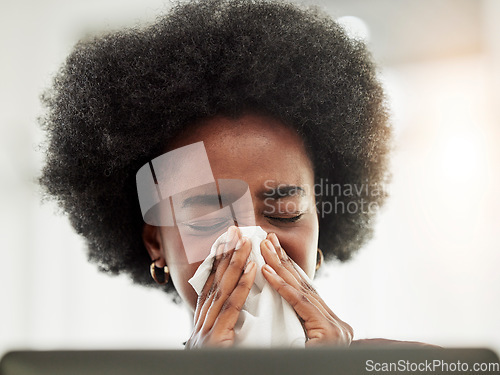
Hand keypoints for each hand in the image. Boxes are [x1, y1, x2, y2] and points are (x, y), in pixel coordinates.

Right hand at [185, 227, 256, 347]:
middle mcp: (200, 325)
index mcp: (201, 327)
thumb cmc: (215, 374)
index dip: (216, 265)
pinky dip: (242, 285)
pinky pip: (232, 306)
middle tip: (234, 231)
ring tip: (244, 241)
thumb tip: (232, 317)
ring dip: (235, 262)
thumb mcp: (218, 351)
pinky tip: (252, 268)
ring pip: (222, 289)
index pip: (209, 289)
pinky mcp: (215, 339)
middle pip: (214, 282)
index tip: (224, 245)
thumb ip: (222, 332)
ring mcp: (205, 331)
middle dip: (225, 255)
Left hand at [260, 233, 352, 346]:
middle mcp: (337, 325)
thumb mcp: (300, 348)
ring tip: (265, 247)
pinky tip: (267, 270)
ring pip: (301, 290)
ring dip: (279, 266)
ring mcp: (336, 328)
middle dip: (284, 261)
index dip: (290, 270)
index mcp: (331, 327)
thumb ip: (295, 327)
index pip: (306, 294)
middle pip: (304, 286)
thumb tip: (274, 311)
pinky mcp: (328, 332)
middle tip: (269, 239)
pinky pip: (299, 303)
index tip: (275, 251)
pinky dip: (281, 285)